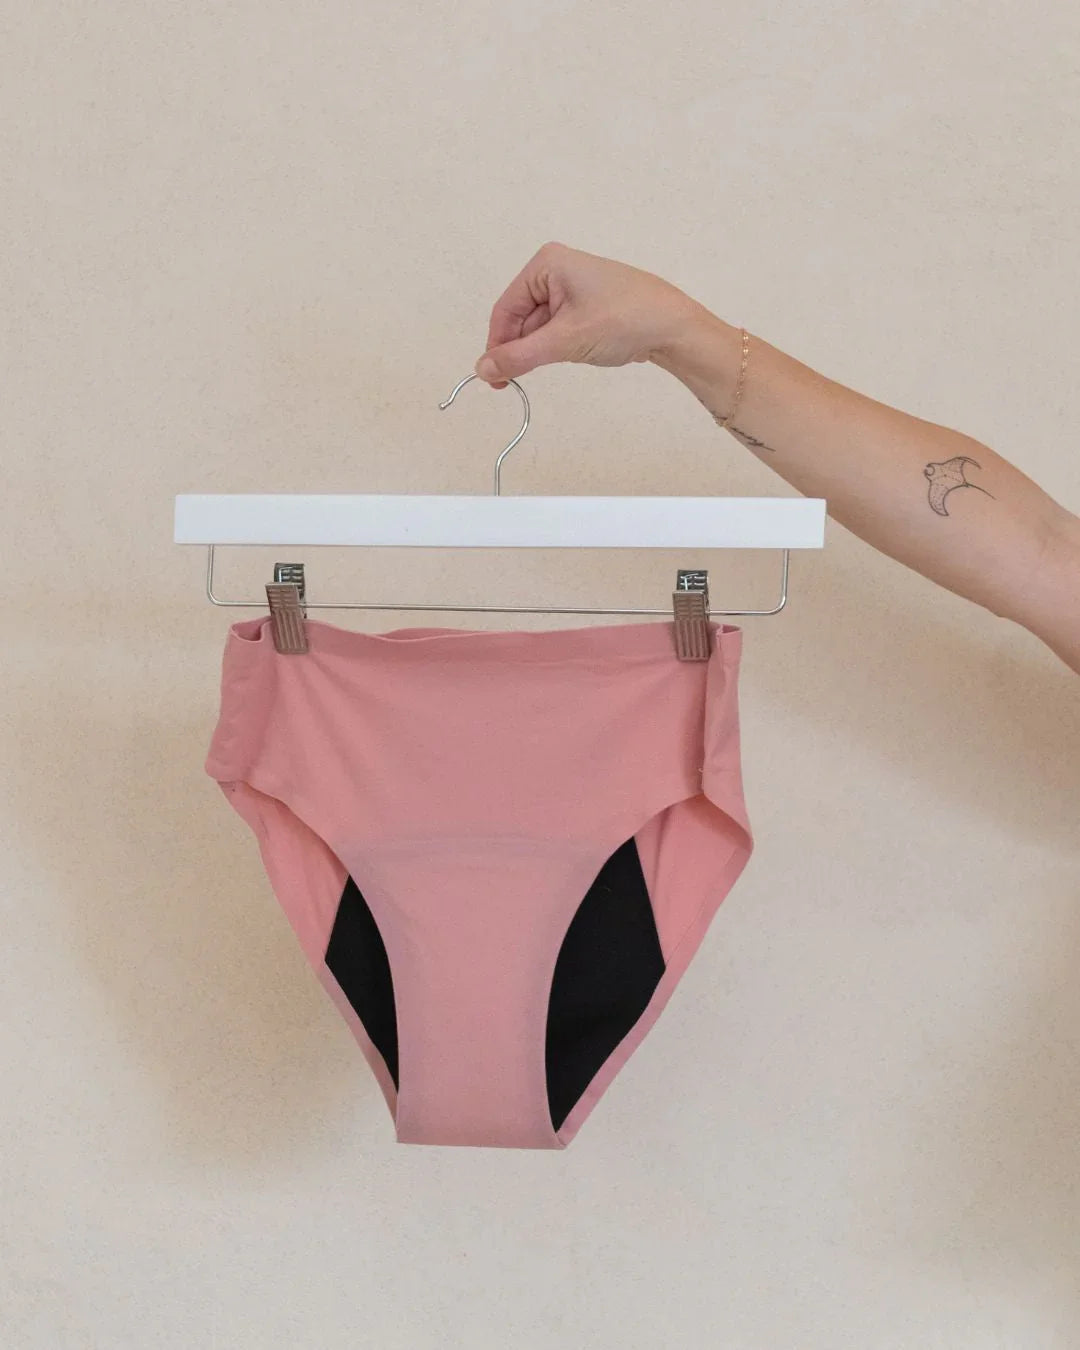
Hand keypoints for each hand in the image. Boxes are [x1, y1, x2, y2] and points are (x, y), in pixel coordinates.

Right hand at [474, 241, 707, 388]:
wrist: (674, 327)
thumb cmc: (623, 320)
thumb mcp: (565, 341)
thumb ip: (519, 357)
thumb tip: (482, 369)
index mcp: (546, 263)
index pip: (505, 309)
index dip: (496, 345)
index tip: (493, 378)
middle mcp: (556, 269)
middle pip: (520, 318)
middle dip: (520, 349)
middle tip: (514, 384)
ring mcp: (572, 287)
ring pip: (538, 327)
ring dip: (540, 350)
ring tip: (560, 362)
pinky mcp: (586, 305)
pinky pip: (557, 329)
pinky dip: (556, 347)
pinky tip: (572, 356)